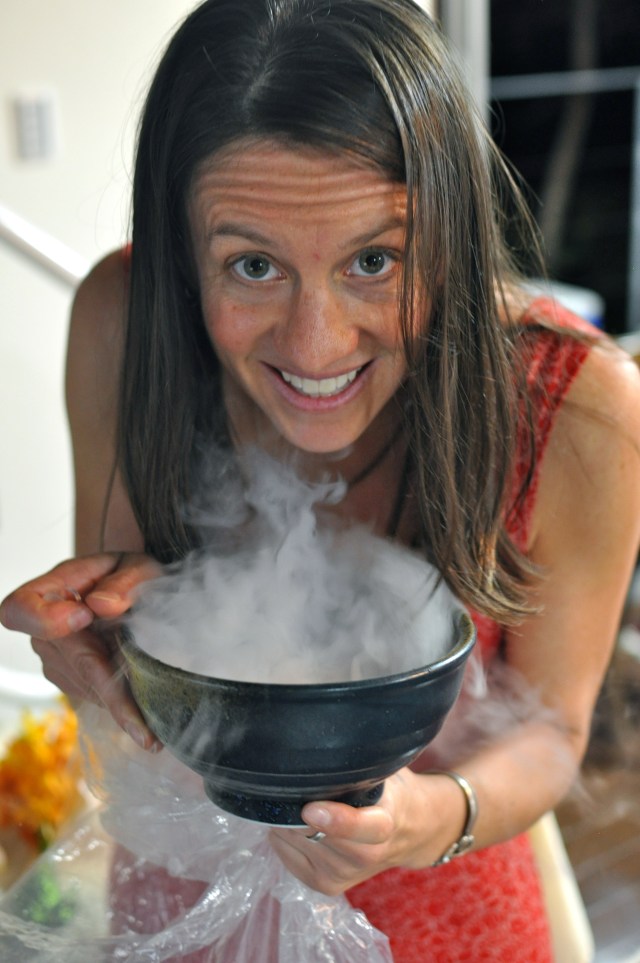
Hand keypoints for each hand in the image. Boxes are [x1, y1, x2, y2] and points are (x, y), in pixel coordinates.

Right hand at [0, 553, 162, 749]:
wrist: (130, 591)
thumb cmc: (129, 575)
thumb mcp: (136, 567)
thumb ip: (123, 582)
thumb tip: (103, 605)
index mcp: (52, 590)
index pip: (20, 609)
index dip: (46, 619)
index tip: (85, 616)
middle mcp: (45, 630)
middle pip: (70, 661)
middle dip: (110, 693)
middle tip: (143, 728)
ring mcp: (55, 659)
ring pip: (85, 685)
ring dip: (121, 701)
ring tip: (156, 723)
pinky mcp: (70, 680)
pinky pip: (93, 695)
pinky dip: (120, 703)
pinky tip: (146, 712)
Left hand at [268, 768, 456, 894]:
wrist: (415, 832)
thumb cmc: (393, 789)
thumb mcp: (388, 770)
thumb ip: (362, 760)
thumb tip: (329, 730)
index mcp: (385, 823)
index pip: (362, 828)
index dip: (336, 820)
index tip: (311, 807)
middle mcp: (366, 855)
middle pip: (315, 834)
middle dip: (294, 809)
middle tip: (290, 784)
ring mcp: (345, 874)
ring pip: (295, 842)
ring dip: (286, 820)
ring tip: (301, 802)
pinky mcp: (326, 885)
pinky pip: (286, 856)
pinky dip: (284, 837)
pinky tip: (298, 822)